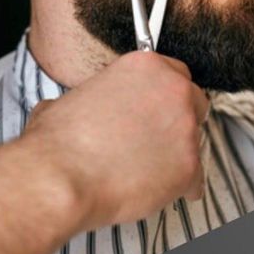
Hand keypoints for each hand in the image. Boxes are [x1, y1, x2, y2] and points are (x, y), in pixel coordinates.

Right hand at [22, 51, 208, 229]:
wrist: (62, 177)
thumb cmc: (60, 140)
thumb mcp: (71, 98)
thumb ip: (94, 97)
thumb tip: (84, 108)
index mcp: (144, 66)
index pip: (174, 72)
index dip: (160, 94)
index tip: (153, 107)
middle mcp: (172, 91)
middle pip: (193, 101)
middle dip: (176, 119)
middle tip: (152, 136)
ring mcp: (185, 129)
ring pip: (194, 140)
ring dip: (175, 152)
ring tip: (144, 167)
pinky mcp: (190, 167)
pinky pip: (194, 178)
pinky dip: (177, 185)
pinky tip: (152, 187)